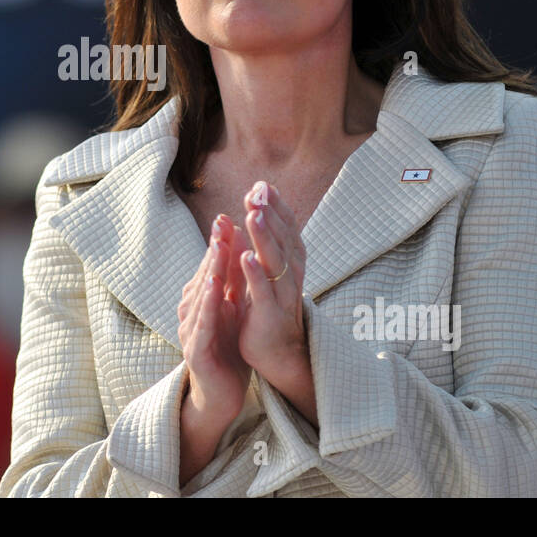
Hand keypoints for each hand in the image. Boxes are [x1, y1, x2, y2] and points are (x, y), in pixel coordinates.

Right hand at [178, 214, 251, 428]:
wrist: (221, 394)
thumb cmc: (227, 349)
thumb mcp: (234, 310)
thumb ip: (235, 281)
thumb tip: (241, 245)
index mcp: (203, 302)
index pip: (211, 268)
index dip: (219, 243)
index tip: (227, 217)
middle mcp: (192, 312)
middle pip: (203, 275)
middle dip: (213, 250)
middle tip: (221, 224)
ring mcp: (191, 331)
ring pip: (199, 295)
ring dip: (208, 271)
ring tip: (218, 248)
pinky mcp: (196, 351)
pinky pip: (201, 323)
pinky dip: (206, 304)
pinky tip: (213, 288)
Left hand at [236, 181, 308, 384]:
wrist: (277, 352)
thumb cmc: (269, 306)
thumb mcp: (270, 270)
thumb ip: (266, 241)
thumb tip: (257, 206)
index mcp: (291, 263)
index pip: (286, 228)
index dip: (277, 206)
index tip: (263, 184)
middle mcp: (290, 275)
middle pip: (282, 239)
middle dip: (270, 214)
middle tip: (258, 191)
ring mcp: (281, 295)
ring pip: (275, 261)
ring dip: (264, 237)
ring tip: (254, 214)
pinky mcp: (268, 314)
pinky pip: (262, 291)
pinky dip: (255, 273)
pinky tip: (246, 257)